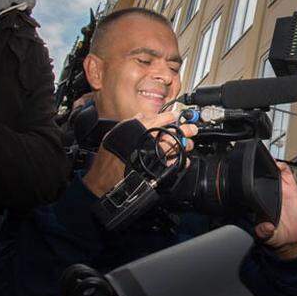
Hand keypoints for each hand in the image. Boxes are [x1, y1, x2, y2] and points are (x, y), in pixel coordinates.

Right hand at [83, 110, 197, 196]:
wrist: (104, 180)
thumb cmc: (109, 157)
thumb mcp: (117, 134)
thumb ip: (131, 124)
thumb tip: (142, 115)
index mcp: (137, 129)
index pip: (159, 118)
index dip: (170, 116)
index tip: (176, 116)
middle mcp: (147, 140)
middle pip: (172, 132)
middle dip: (184, 129)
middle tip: (192, 129)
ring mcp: (153, 155)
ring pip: (175, 146)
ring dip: (184, 145)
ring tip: (188, 145)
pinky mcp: (157, 169)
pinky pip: (174, 163)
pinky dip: (181, 161)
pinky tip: (185, 160)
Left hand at [254, 161, 296, 258]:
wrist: (295, 236)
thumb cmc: (279, 234)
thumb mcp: (269, 236)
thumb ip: (265, 233)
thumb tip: (264, 228)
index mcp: (258, 203)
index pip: (249, 188)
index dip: (245, 181)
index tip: (243, 175)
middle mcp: (267, 194)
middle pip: (259, 175)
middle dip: (255, 167)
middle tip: (255, 162)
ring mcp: (279, 189)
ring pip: (271, 170)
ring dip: (268, 164)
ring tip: (267, 161)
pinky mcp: (291, 186)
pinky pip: (285, 172)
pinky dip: (281, 166)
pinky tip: (279, 167)